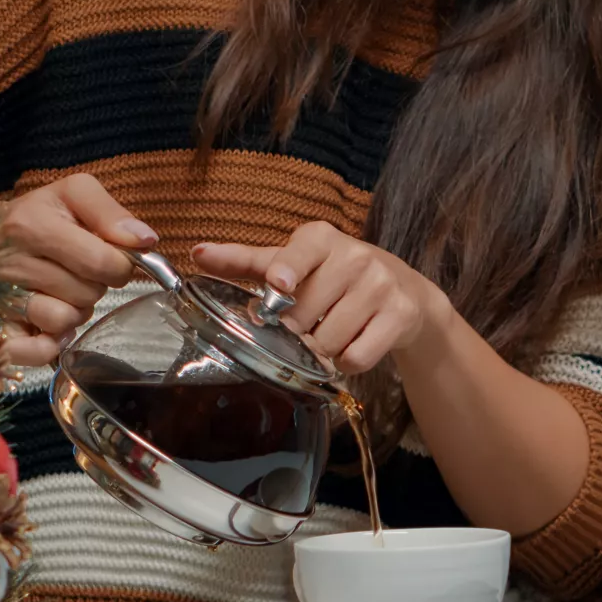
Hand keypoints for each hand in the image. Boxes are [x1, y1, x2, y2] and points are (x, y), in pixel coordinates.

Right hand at [0, 173, 156, 365]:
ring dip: (74, 311)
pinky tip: (48, 327)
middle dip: (95, 284)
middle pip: (88, 294)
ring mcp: (0, 301)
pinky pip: (35, 352)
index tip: (109, 257)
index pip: (102, 262)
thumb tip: (145, 240)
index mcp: (32, 226)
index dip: (119, 264)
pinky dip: (50, 344)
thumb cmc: (36, 215)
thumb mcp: (72, 194)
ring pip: (65, 321)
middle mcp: (13, 264)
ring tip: (61, 292)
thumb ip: (110, 212)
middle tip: (77, 270)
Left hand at [192, 221, 451, 373]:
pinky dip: (347, 363)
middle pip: (302, 316)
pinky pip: (356, 357)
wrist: (404, 292)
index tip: (278, 284)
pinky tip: (353, 343)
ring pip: (328, 341)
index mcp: (320, 238)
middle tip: (306, 325)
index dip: (287, 270)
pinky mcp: (401, 314)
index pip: (299, 253)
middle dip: (295, 332)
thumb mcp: (292, 263)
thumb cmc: (333, 277)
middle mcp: (354, 256)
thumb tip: (198, 255)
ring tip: (331, 332)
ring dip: (321, 350)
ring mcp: (380, 284)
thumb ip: (246, 261)